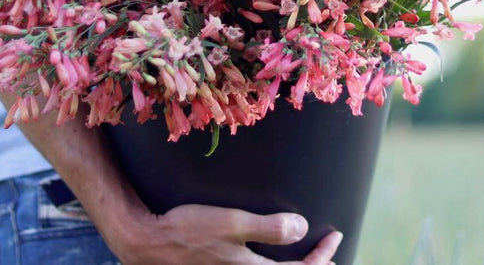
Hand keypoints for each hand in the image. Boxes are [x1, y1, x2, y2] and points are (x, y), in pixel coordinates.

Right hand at [0, 92, 341, 264]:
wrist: (147, 243)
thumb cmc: (187, 229)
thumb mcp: (229, 223)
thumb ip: (267, 227)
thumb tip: (303, 227)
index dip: (323, 257)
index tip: (336, 234)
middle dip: (314, 264)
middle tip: (328, 247)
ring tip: (307, 250)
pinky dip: (272, 264)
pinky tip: (270, 249)